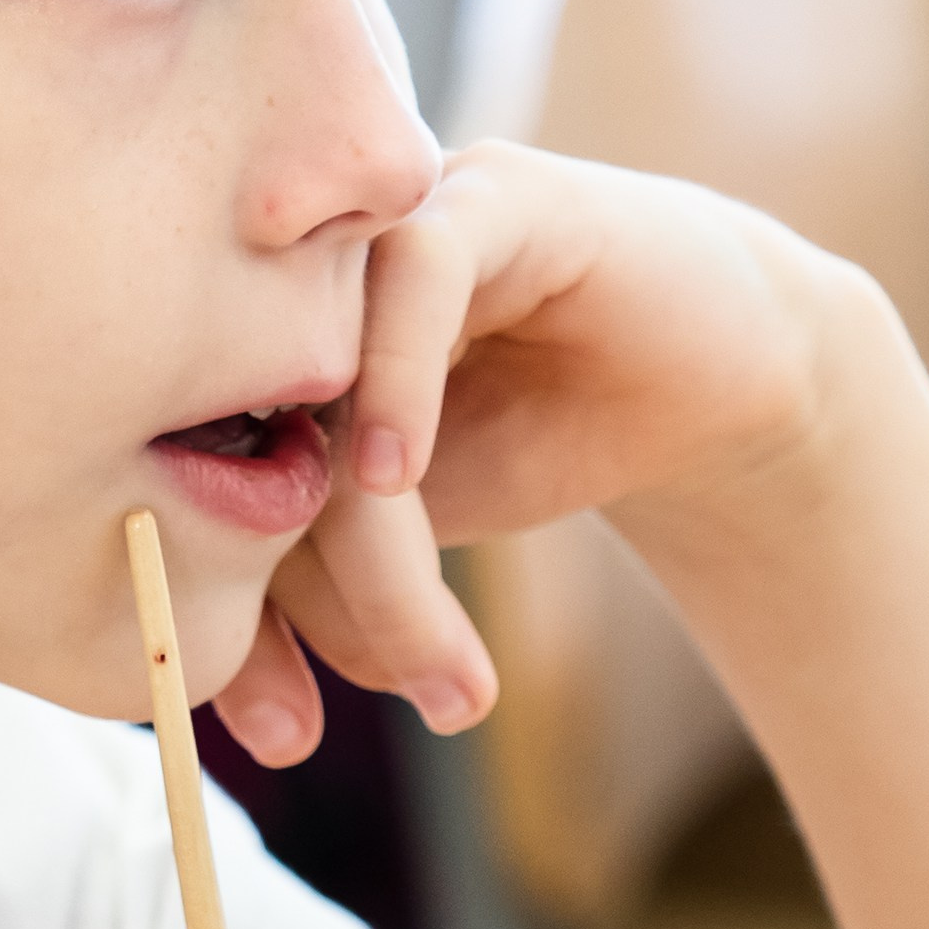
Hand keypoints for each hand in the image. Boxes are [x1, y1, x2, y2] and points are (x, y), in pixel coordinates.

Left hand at [215, 142, 855, 763]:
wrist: (723, 384)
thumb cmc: (547, 436)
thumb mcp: (417, 530)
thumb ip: (322, 565)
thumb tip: (241, 672)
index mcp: (261, 346)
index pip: (205, 479)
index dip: (228, 612)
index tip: (279, 735)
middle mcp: (311, 275)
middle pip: (249, 442)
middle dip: (290, 607)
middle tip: (325, 731)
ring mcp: (396, 224)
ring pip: (330, 389)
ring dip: (374, 555)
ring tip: (440, 675)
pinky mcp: (493, 193)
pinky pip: (415, 276)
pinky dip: (394, 381)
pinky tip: (398, 479)